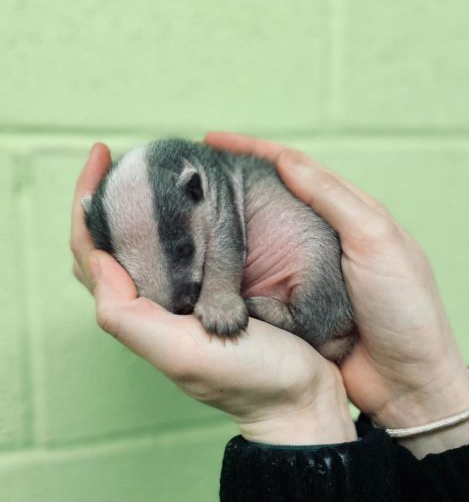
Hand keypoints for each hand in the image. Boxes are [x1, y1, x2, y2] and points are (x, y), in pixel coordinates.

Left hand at [70, 143, 356, 445]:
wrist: (300, 396)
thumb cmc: (249, 379)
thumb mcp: (181, 352)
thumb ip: (127, 314)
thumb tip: (96, 260)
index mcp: (139, 314)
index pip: (90, 252)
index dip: (85, 202)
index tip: (100, 155)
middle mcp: (155, 304)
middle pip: (111, 244)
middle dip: (105, 199)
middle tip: (120, 159)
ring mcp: (184, 297)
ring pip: (145, 245)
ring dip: (137, 207)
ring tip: (149, 170)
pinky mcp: (213, 292)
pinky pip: (184, 248)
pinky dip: (176, 221)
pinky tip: (189, 200)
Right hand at [205, 132, 468, 456]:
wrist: (406, 378)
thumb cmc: (403, 305)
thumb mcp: (376, 240)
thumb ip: (333, 199)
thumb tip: (287, 161)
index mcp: (345, 211)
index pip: (292, 167)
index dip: (251, 150)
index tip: (212, 140)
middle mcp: (319, 234)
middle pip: (270, 196)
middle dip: (231, 180)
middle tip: (192, 172)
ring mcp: (302, 268)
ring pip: (258, 234)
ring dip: (227, 220)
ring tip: (190, 209)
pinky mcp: (290, 299)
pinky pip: (255, 273)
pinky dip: (232, 262)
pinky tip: (208, 257)